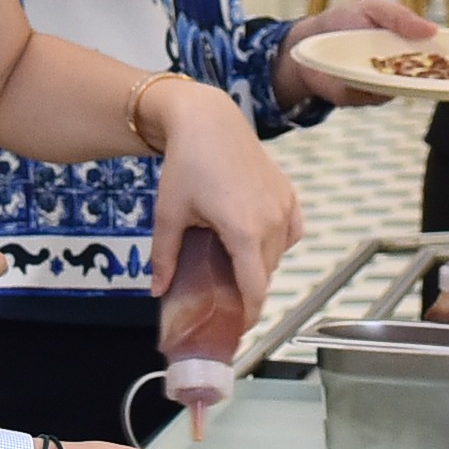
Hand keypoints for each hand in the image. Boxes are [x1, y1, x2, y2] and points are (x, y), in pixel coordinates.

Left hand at [145, 87, 302, 308]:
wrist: (208, 120)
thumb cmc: (186, 163)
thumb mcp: (169, 214)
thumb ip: (165, 257)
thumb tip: (158, 290)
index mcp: (244, 231)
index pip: (255, 289)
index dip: (248, 315)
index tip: (236, 327)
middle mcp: (271, 221)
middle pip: (265, 274)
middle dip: (247, 289)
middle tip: (224, 296)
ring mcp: (284, 206)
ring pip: (278, 254)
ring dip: (260, 265)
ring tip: (234, 264)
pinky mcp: (288, 193)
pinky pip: (291, 232)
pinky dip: (277, 242)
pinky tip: (256, 240)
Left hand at [274, 0, 441, 103]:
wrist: (306, 43)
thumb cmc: (343, 22)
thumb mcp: (372, 9)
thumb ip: (399, 16)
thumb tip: (432, 30)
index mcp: (408, 47)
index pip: (439, 54)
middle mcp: (401, 71)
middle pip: (431, 77)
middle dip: (448, 75)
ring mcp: (385, 87)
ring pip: (406, 88)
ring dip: (412, 81)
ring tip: (416, 68)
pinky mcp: (364, 97)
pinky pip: (379, 95)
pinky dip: (380, 86)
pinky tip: (379, 74)